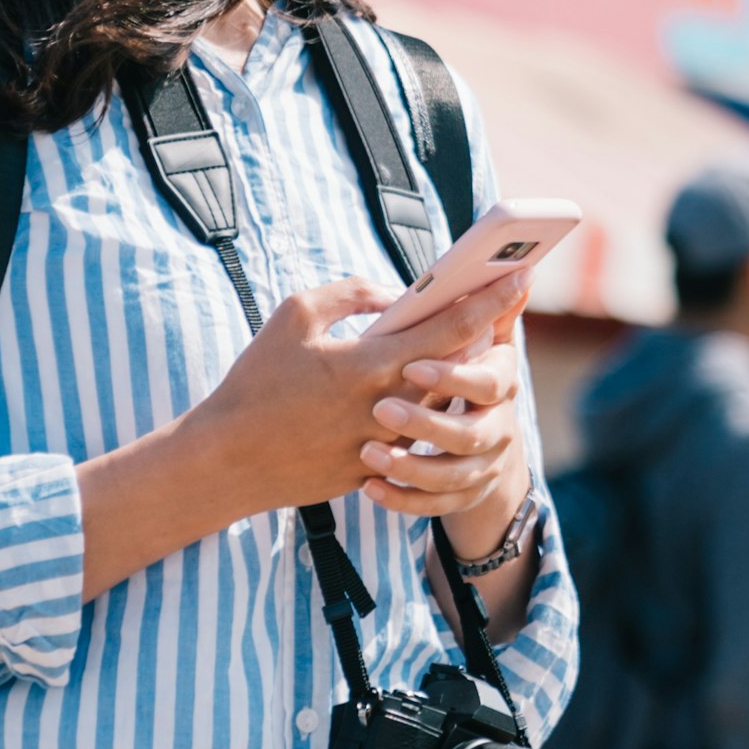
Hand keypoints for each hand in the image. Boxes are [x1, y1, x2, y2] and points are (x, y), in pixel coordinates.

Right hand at [79, 265, 533, 598]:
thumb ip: (351, 294)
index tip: (521, 277)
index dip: (492, 301)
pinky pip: (410, 437)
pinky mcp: (372, 471)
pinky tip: (419, 395)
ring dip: (453, 378)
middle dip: (485, 334)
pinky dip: (420, 412)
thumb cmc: (256, 383)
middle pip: (459, 367)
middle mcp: (388, 407)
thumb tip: (394, 294)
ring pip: (439, 406)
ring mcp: (384, 445)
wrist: (227, 460)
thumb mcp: (295, 317)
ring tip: (462, 347)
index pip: (452, 328)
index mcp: (372, 364)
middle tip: (504, 303)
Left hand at [355, 311, 529, 520]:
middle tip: (380, 409)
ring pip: (450, 477)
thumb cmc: (469, 377)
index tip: (412, 367)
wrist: (481, 451)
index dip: (452, 375)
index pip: (489, 380)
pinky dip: (403, 499)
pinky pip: (434, 506)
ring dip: (410, 466)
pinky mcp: (462, 497)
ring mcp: (482, 467)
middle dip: (425, 423)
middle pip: (470, 433)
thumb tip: (514, 273)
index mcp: (501, 383)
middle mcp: (498, 427)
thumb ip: (487, 314)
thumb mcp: (480, 343)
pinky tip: (370, 486)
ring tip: (369, 452)